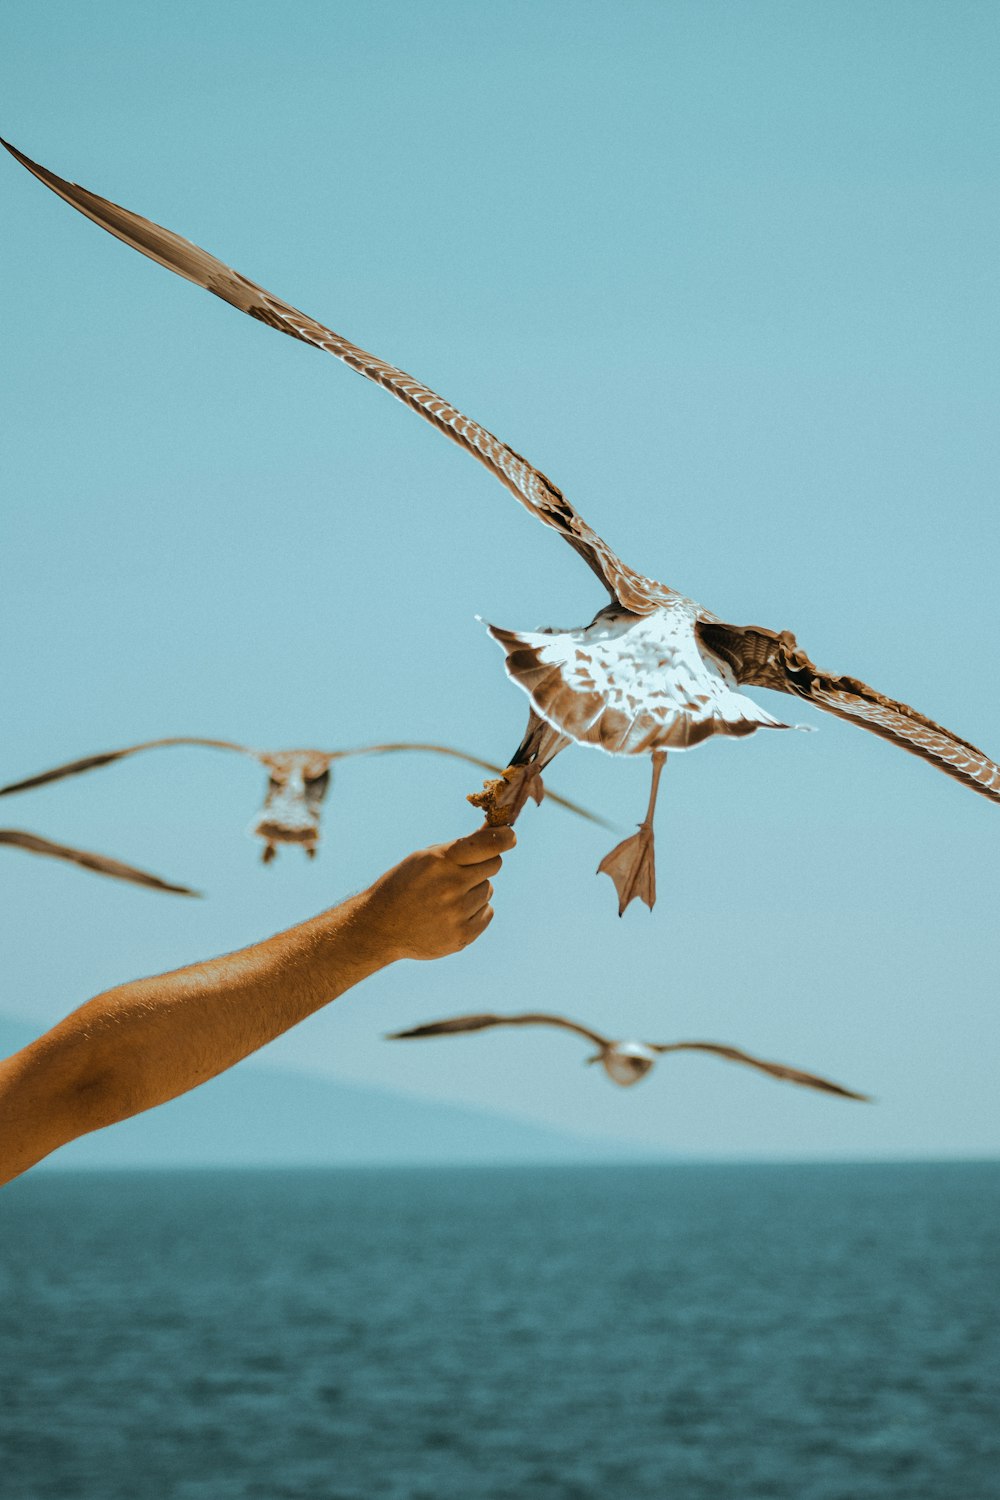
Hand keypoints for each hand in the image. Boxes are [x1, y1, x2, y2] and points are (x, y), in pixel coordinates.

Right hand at [362, 824, 515, 960]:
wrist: (380, 926)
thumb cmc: (405, 884)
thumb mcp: (425, 858)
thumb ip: (461, 847)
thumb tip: (496, 831)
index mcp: (440, 861)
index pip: (488, 844)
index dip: (504, 838)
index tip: (510, 837)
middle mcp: (452, 886)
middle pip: (493, 865)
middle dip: (483, 864)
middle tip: (462, 871)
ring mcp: (458, 913)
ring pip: (488, 890)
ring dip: (475, 890)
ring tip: (447, 897)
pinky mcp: (463, 935)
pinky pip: (487, 913)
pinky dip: (475, 911)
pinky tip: (451, 913)